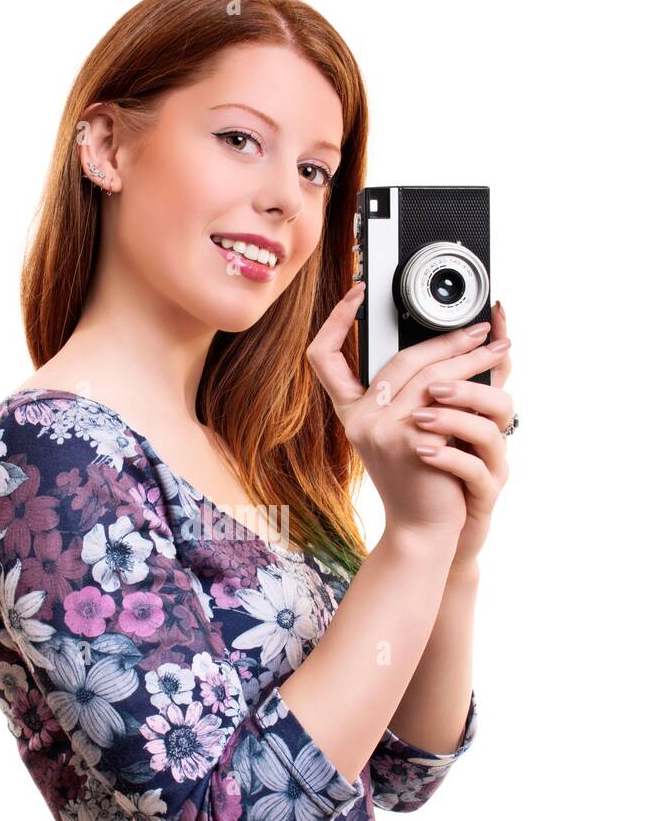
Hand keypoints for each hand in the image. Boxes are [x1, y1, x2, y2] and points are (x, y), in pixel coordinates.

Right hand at [306, 282, 509, 539]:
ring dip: (469, 357)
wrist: (425, 528)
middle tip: (480, 330)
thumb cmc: (424, 481)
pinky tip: (495, 381)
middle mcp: (358, 419)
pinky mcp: (407, 439)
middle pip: (398, 358)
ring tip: (497, 350)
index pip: (323, 358)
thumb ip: (423, 392)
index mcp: (353, 413)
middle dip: (444, 339)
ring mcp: (379, 429)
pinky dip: (473, 385)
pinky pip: (444, 398)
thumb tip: (455, 343)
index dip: (334, 321)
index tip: (357, 292)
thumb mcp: (416, 430)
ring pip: (428, 374)